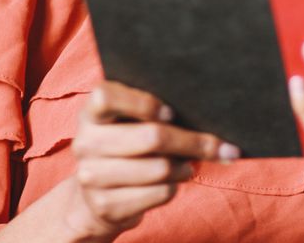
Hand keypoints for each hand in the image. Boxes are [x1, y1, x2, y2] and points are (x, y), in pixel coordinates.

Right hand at [55, 81, 239, 242]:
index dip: (143, 104)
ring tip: (189, 164)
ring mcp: (92, 176)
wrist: (93, 194)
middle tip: (218, 145)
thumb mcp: (126, 121)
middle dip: (192, 141)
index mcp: (90, 113)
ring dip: (184, 167)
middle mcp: (85, 143)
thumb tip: (205, 110)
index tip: (172, 112)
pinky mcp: (105, 205)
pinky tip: (174, 181)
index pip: (107, 97)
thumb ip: (150, 109)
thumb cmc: (125, 144)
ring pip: (160, 168)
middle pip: (151, 137)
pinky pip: (159, 193)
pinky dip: (174, 187)